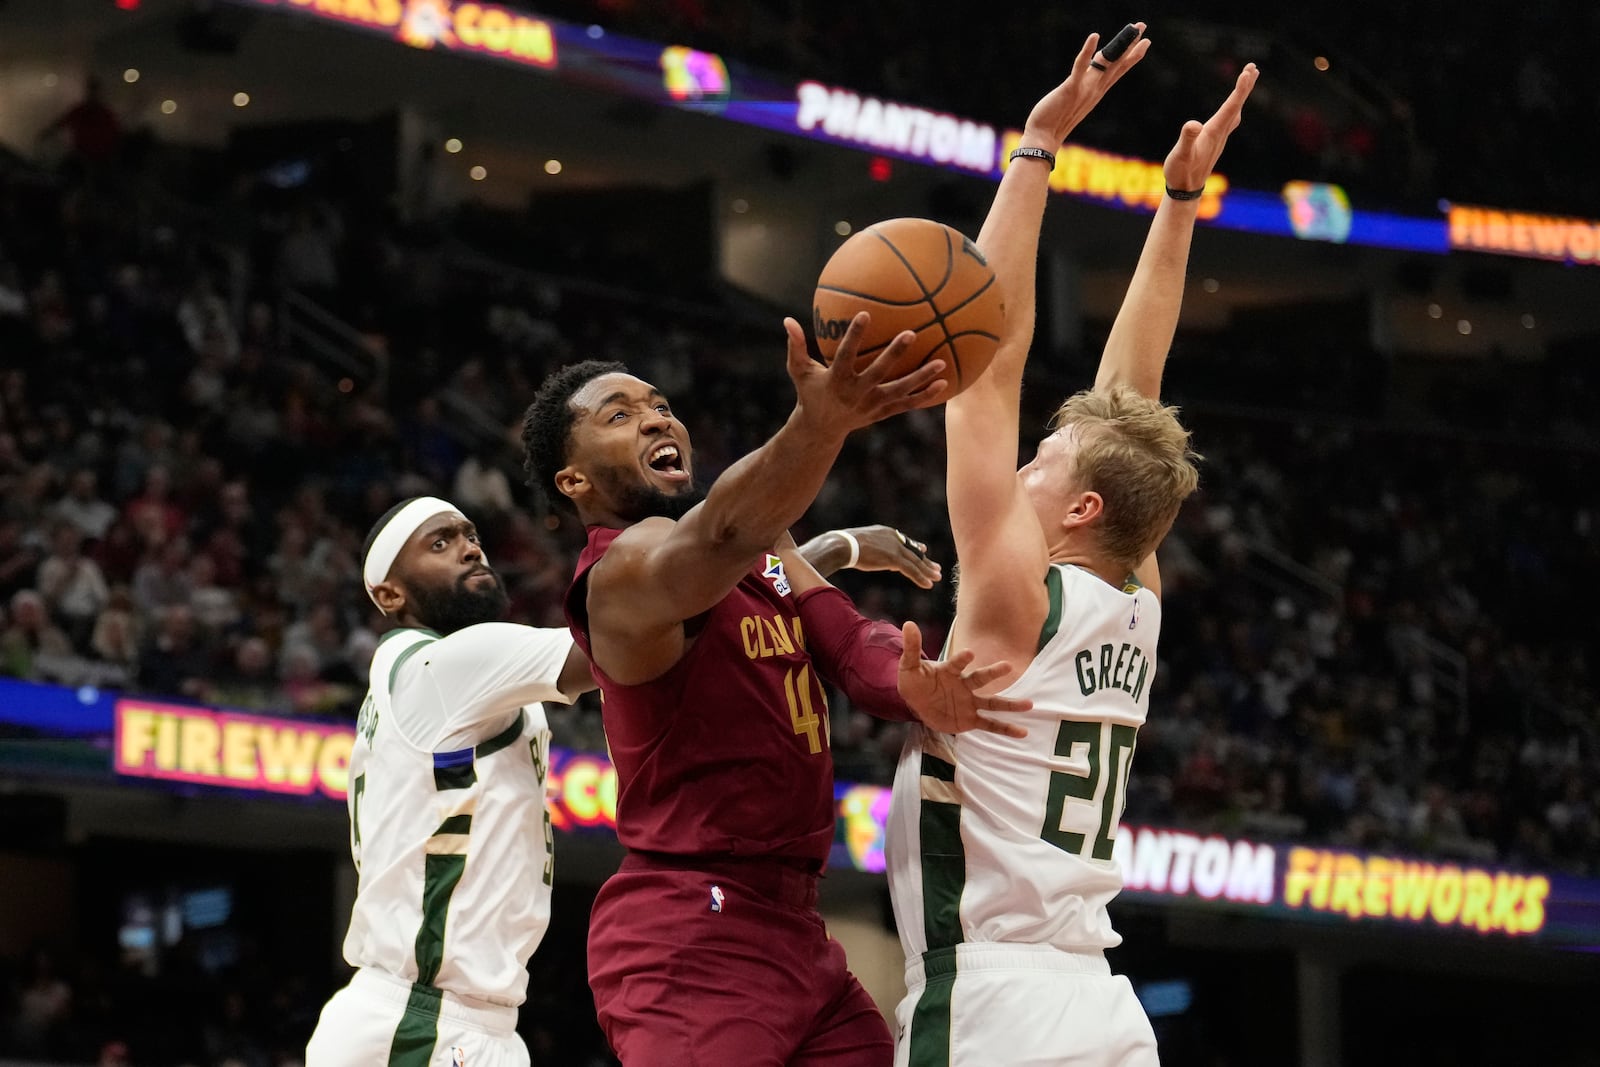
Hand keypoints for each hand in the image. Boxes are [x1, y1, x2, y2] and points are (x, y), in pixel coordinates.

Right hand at [784, 314, 947, 435]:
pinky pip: (907, 405)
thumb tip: (787, 320)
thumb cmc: (810, 392)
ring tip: (942, 363)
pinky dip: (925, 396)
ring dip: (921, 378)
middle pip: (878, 372)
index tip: (865, 313)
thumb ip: (795, 346)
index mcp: (837, 380)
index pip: (846, 355)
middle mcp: (856, 393)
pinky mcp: (882, 413)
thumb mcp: (798, 371)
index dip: (855, 335)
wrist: (821, 430)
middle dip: (894, 354)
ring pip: (900, 391)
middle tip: (911, 333)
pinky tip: (945, 384)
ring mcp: (872, 405)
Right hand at [839, 526, 941, 587]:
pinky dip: (920, 577)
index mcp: (886, 532)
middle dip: (925, 561)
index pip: (904, 541)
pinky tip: (928, 584)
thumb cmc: (846, 546)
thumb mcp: (863, 545)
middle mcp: (893, 538)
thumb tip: (878, 559)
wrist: (843, 545)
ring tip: (937, 577)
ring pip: (915, 561)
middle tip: (936, 568)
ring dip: (927, 570)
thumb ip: (874, 550)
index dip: (915, 547)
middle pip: (913, 551)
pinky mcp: (894, 558)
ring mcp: (895, 547)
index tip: (923, 549)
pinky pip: (911, 570)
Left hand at [896, 622, 1030, 737]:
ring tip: (1030, 704)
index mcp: (950, 671)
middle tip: (1008, 666)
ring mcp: (969, 703)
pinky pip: (990, 724)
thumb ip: (911, 648)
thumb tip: (908, 624)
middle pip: (981, 679)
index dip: (962, 659)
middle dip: (993, 673)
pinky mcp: (970, 719)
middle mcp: (964, 685)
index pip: (957, 663)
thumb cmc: (915, 682)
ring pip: (992, 703)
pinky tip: (1022, 732)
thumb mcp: (908, 667)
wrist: (917, 704)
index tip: (969, 654)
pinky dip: (1005, 728)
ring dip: (1010, 704)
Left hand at [1018, 23, 1151, 150]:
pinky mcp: (1070, 89)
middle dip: (1132, 45)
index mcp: (1097, 92)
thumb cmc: (1055, 120)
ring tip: (1132, 28)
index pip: (1118, 71)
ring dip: (1120, 45)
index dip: (1131, 56)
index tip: (1145, 42)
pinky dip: (1088, 51)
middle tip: (1143, 26)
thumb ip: (1082, 89)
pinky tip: (1095, 36)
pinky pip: (1081, 66)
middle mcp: (1095, 90)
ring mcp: (1085, 89)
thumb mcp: (1074, 101)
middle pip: (1118, 64)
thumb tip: (1086, 79)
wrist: (1044, 138)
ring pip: (1107, 63)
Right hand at [1163, 63, 1258, 192]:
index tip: (1248, 72)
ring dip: (1242, 95)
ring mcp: (1219, 138)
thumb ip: (1187, 139)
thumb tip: (1193, 125)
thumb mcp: (1180, 155)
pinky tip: (1234, 107)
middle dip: (1245, 86)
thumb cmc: (1180, 173)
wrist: (1186, 191)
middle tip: (1252, 67)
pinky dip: (1234, 106)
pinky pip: (1230, 119)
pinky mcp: (1215, 141)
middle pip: (1237, 106)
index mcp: (1213, 132)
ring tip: (1247, 79)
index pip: (1231, 107)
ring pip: (1235, 111)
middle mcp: (1220, 133)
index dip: (1240, 89)